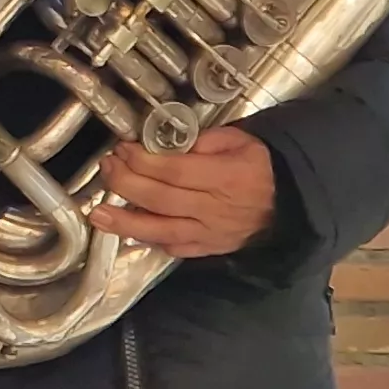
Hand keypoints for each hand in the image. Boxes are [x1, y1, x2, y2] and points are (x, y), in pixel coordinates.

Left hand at [92, 123, 278, 257]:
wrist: (291, 202)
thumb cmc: (262, 166)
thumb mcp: (241, 140)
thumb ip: (203, 140)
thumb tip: (166, 144)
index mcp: (228, 177)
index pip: (175, 171)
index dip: (143, 161)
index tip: (123, 149)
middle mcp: (217, 209)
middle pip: (161, 199)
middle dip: (126, 182)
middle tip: (108, 167)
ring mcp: (212, 233)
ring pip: (162, 230)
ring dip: (125, 221)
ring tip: (98, 213)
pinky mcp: (210, 248)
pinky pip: (175, 247)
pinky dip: (150, 239)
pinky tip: (128, 229)